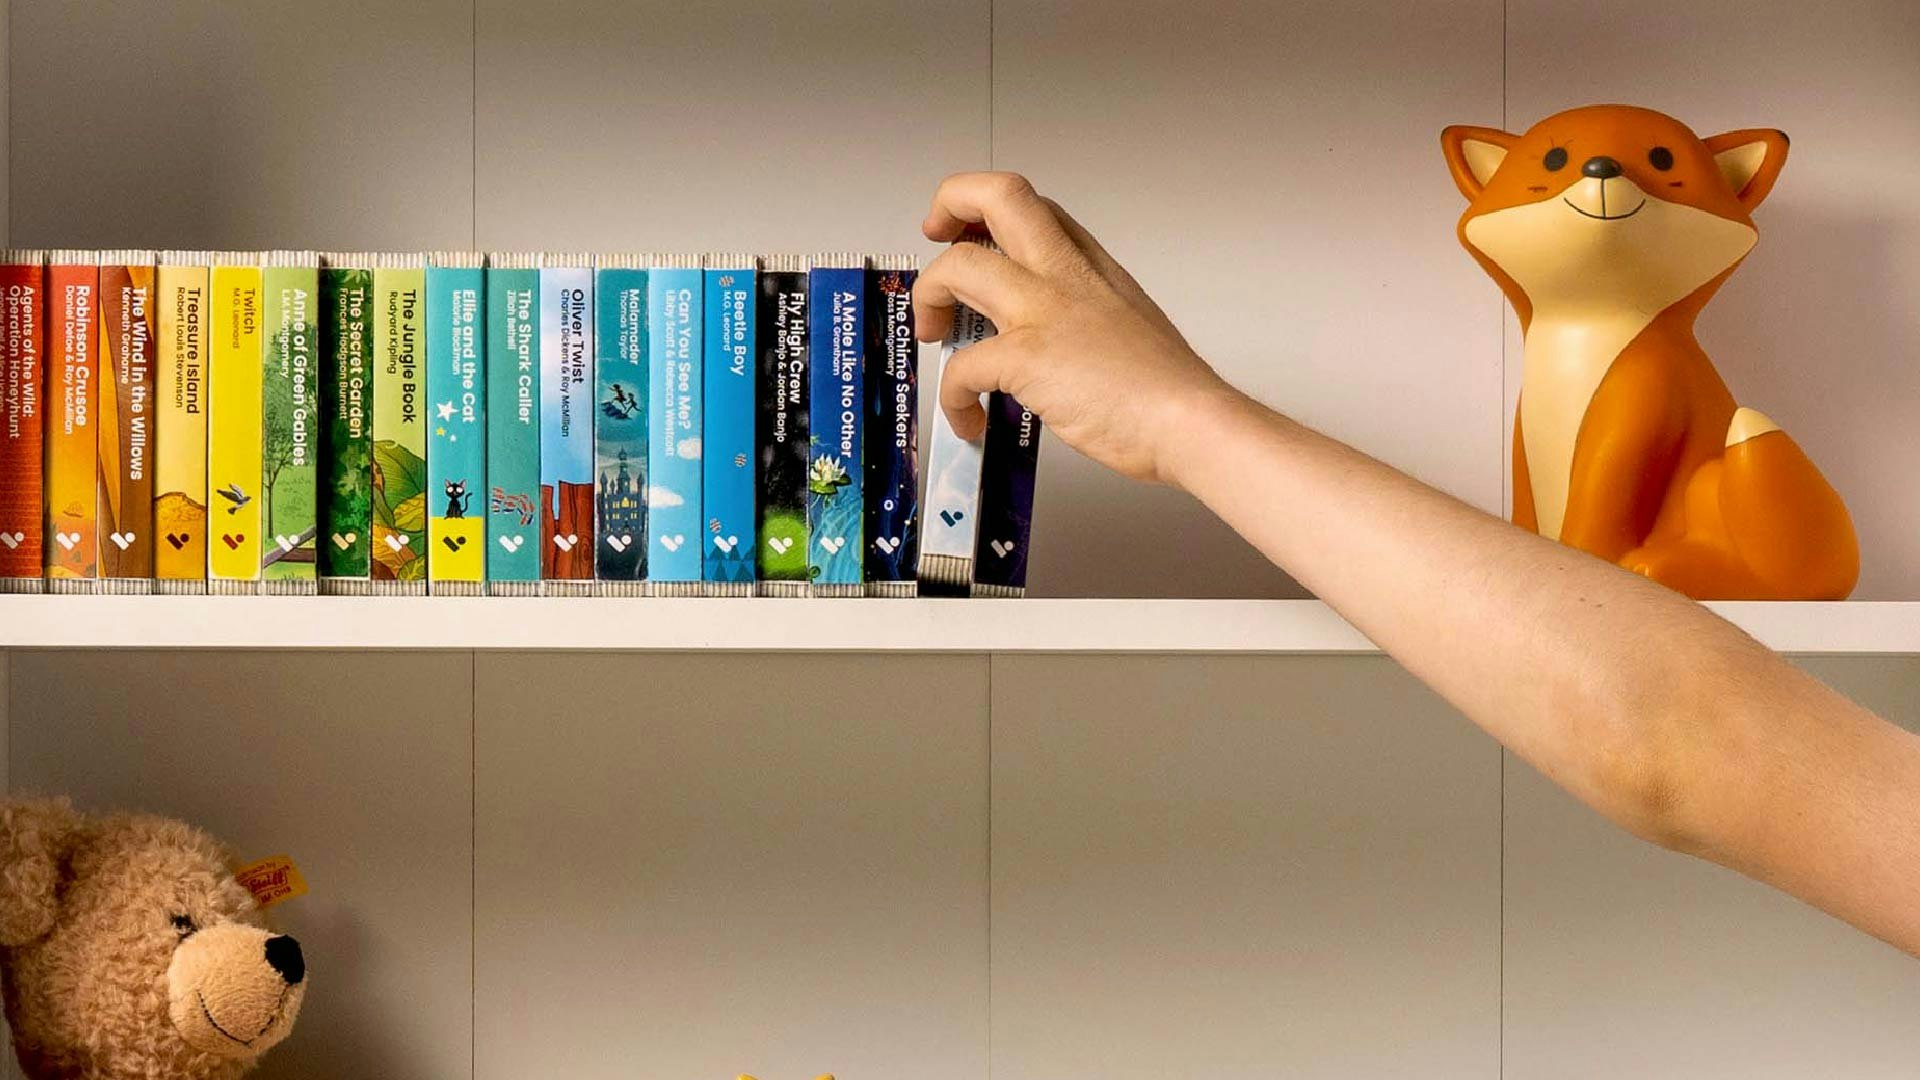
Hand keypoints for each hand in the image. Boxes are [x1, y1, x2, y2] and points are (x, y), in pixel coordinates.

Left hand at [914, 172, 1241, 484]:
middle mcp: (1064, 275)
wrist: (1188, 421)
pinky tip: (967, 420)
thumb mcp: (1131, 324)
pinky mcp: (1026, 358)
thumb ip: (1089, 316)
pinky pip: (960, 367)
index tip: (971, 233)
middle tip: (933, 239)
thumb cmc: (1169, 390)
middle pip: (998, 196)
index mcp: (1090, 267)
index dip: (990, 211)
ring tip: (933, 335)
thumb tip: (1059, 340)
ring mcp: (1043, 311)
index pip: (1032, 207)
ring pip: (958, 267)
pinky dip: (952, 397)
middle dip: (949, 203)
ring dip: (928, 298)